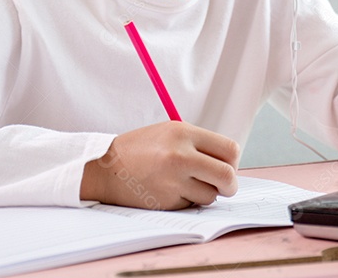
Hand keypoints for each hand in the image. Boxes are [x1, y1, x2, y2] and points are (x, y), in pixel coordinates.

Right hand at [80, 122, 239, 209]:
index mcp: (183, 132)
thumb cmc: (140, 149)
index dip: (232, 162)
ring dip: (204, 194)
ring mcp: (173, 180)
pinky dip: (186, 201)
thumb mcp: (170, 133)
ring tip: (184, 184)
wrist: (105, 167)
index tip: (226, 166)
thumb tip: (230, 164)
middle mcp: (180, 155)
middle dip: (230, 185)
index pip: (230, 150)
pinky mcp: (166, 201)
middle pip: (227, 176)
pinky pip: (191, 205)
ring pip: (211, 195)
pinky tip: (168, 191)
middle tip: (224, 187)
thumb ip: (199, 144)